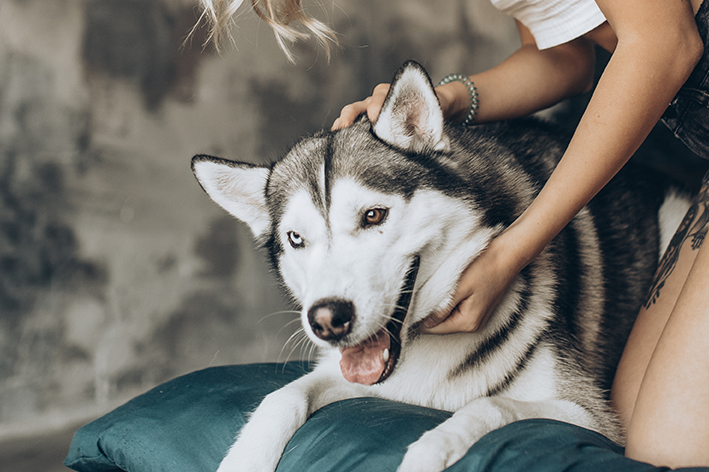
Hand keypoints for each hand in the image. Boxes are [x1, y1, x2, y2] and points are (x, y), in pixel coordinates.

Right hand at [331, 82, 463, 129]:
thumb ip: (431, 117)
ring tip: (336, 131)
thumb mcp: (436, 109)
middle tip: (347, 124)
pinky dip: (344, 128)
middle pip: (364, 103)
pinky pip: (354, 122)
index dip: (378, 105)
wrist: (437, 107)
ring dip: (344, 121)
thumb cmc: (434, 108)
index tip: (375, 116)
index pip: (384, 96)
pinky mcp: (368, 121)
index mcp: (397, 91)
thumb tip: (425, 134)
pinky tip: (336, 138)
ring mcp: (372, 109)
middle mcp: (381, 98)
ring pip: (355, 111)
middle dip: (354, 113)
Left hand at [422, 236, 522, 333]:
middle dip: (431, 310)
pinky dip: (450, 301)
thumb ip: (441, 308)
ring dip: (441, 305)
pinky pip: (456, 310)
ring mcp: (477, 318)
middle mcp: (473, 325)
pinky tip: (451, 289)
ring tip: (442, 287)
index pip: (434, 329)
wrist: (506, 256)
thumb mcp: (458, 288)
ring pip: (448, 317)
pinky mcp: (477, 309)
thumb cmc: (485, 268)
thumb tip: (426, 322)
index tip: (414, 302)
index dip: (421, 317)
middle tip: (427, 291)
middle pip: (441, 325)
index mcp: (468, 323)